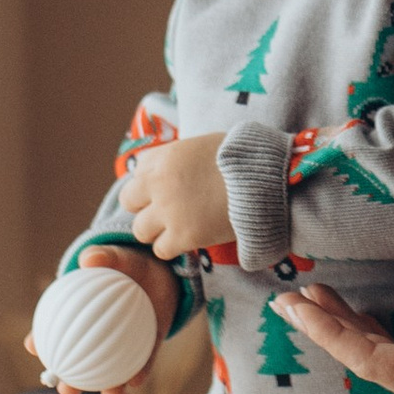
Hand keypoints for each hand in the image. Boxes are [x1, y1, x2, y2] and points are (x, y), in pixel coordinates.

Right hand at [23, 245, 177, 393]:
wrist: (163, 272)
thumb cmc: (131, 264)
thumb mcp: (119, 257)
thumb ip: (104, 257)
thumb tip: (88, 258)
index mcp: (81, 317)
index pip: (53, 332)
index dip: (41, 341)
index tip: (32, 346)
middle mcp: (98, 338)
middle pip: (79, 364)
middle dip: (70, 382)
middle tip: (66, 390)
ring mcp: (123, 346)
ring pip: (111, 373)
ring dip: (109, 388)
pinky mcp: (147, 350)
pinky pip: (142, 365)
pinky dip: (140, 374)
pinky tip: (137, 381)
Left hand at [119, 133, 232, 258]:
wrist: (264, 180)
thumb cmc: (243, 158)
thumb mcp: (205, 144)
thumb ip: (183, 156)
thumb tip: (179, 167)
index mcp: (165, 156)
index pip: (138, 171)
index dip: (153, 181)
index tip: (169, 186)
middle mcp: (159, 183)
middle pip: (129, 201)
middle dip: (145, 206)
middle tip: (167, 210)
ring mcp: (169, 211)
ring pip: (140, 230)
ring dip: (156, 230)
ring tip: (178, 227)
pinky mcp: (183, 235)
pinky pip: (160, 250)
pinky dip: (172, 247)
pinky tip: (188, 240)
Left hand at [278, 284, 393, 393]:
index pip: (370, 358)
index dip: (329, 332)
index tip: (296, 308)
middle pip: (368, 361)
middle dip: (327, 329)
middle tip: (290, 298)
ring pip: (384, 362)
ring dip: (349, 332)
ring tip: (317, 302)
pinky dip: (377, 338)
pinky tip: (369, 320)